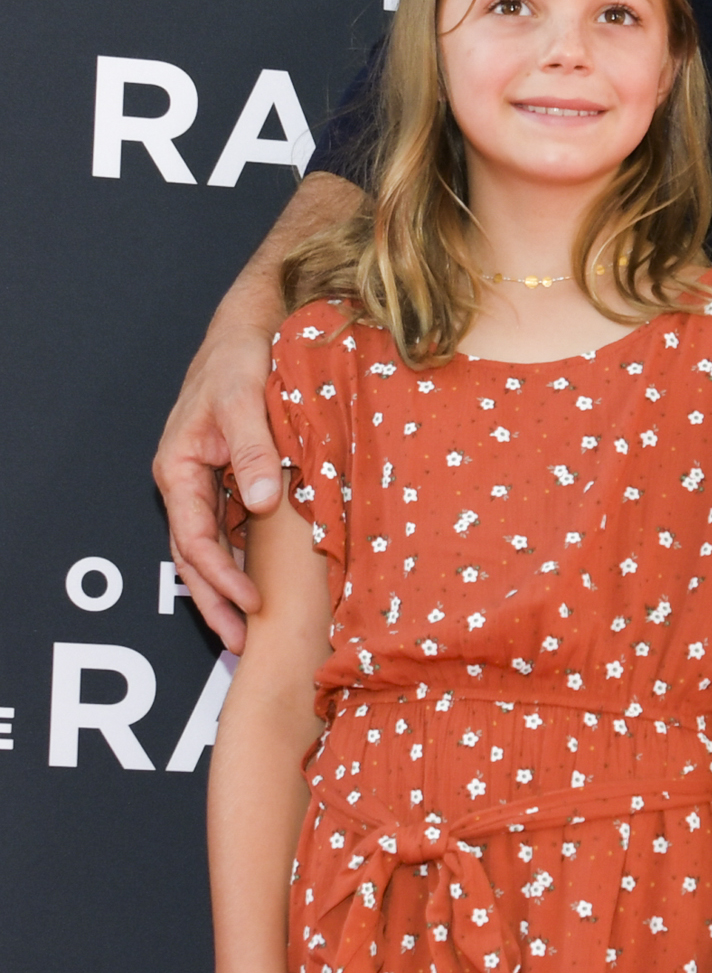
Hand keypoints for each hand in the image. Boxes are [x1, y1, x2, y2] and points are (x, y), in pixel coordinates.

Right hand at [160, 316, 286, 651]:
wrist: (251, 329)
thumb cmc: (241, 358)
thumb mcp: (246, 398)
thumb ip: (252, 449)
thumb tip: (264, 502)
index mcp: (180, 467)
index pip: (194, 539)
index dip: (221, 576)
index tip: (250, 603)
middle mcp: (189, 481)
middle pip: (195, 556)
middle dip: (216, 602)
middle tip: (243, 644)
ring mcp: (209, 482)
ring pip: (213, 547)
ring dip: (231, 586)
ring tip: (254, 628)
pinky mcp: (233, 476)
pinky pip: (235, 527)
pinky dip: (248, 557)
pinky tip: (271, 581)